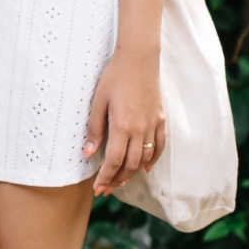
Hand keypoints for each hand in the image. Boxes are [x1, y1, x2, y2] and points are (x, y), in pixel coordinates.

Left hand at [83, 48, 164, 195]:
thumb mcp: (97, 101)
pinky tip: (144, 167)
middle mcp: (140, 130)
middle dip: (117, 180)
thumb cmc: (114, 77)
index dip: (106, 177)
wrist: (139, 59)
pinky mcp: (160, 120)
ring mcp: (153, 125)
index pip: (114, 161)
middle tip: (106, 189)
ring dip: (133, 173)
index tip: (97, 188)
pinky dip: (152, 160)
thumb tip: (88, 154)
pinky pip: (159, 146)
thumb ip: (94, 129)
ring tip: (120, 181)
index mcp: (122, 126)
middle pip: (130, 165)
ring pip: (145, 159)